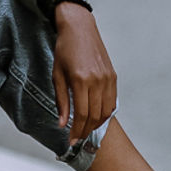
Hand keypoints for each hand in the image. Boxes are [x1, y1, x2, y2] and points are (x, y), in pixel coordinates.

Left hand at [51, 3, 116, 145]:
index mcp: (80, 80)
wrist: (80, 29)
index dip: (77, 131)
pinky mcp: (113, 76)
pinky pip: (112, 101)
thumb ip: (61, 101)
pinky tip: (96, 118)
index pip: (81, 114)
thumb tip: (62, 123)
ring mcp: (108, 78)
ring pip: (106, 111)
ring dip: (97, 124)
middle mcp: (97, 80)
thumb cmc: (64, 50)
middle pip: (95, 115)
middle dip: (86, 131)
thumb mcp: (57, 75)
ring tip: (86, 131)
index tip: (71, 141)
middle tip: (79, 140)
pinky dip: (105, 113)